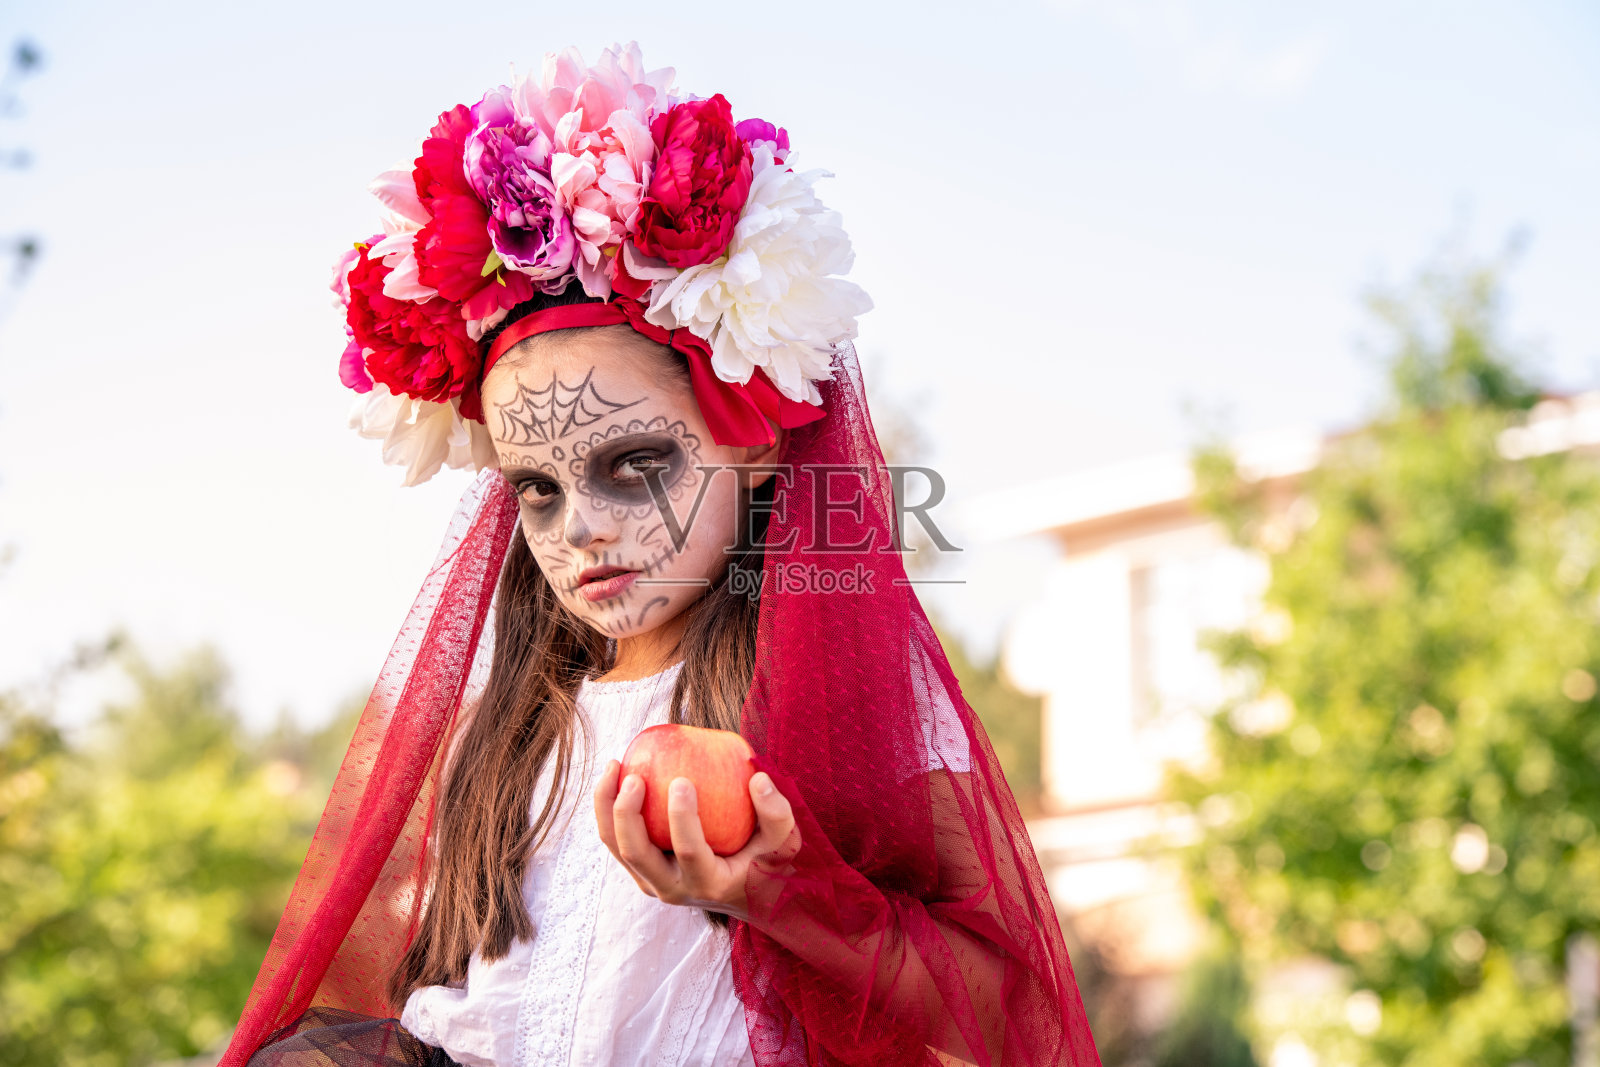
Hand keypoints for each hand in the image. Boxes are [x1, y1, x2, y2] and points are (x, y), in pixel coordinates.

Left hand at [593, 759, 800, 920]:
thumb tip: (756, 778)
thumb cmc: (766, 862)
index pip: (688, 852)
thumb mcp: (784, 842)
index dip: (682, 817)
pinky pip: (617, 841)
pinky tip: (615, 774)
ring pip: (617, 848)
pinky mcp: (642, 872)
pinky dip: (609, 810)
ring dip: (607, 807)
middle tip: (634, 775)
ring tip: (614, 765)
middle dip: (626, 813)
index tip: (682, 778)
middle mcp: (674, 889)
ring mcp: (653, 883)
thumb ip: (777, 812)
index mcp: (709, 883)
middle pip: (636, 853)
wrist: (746, 895)